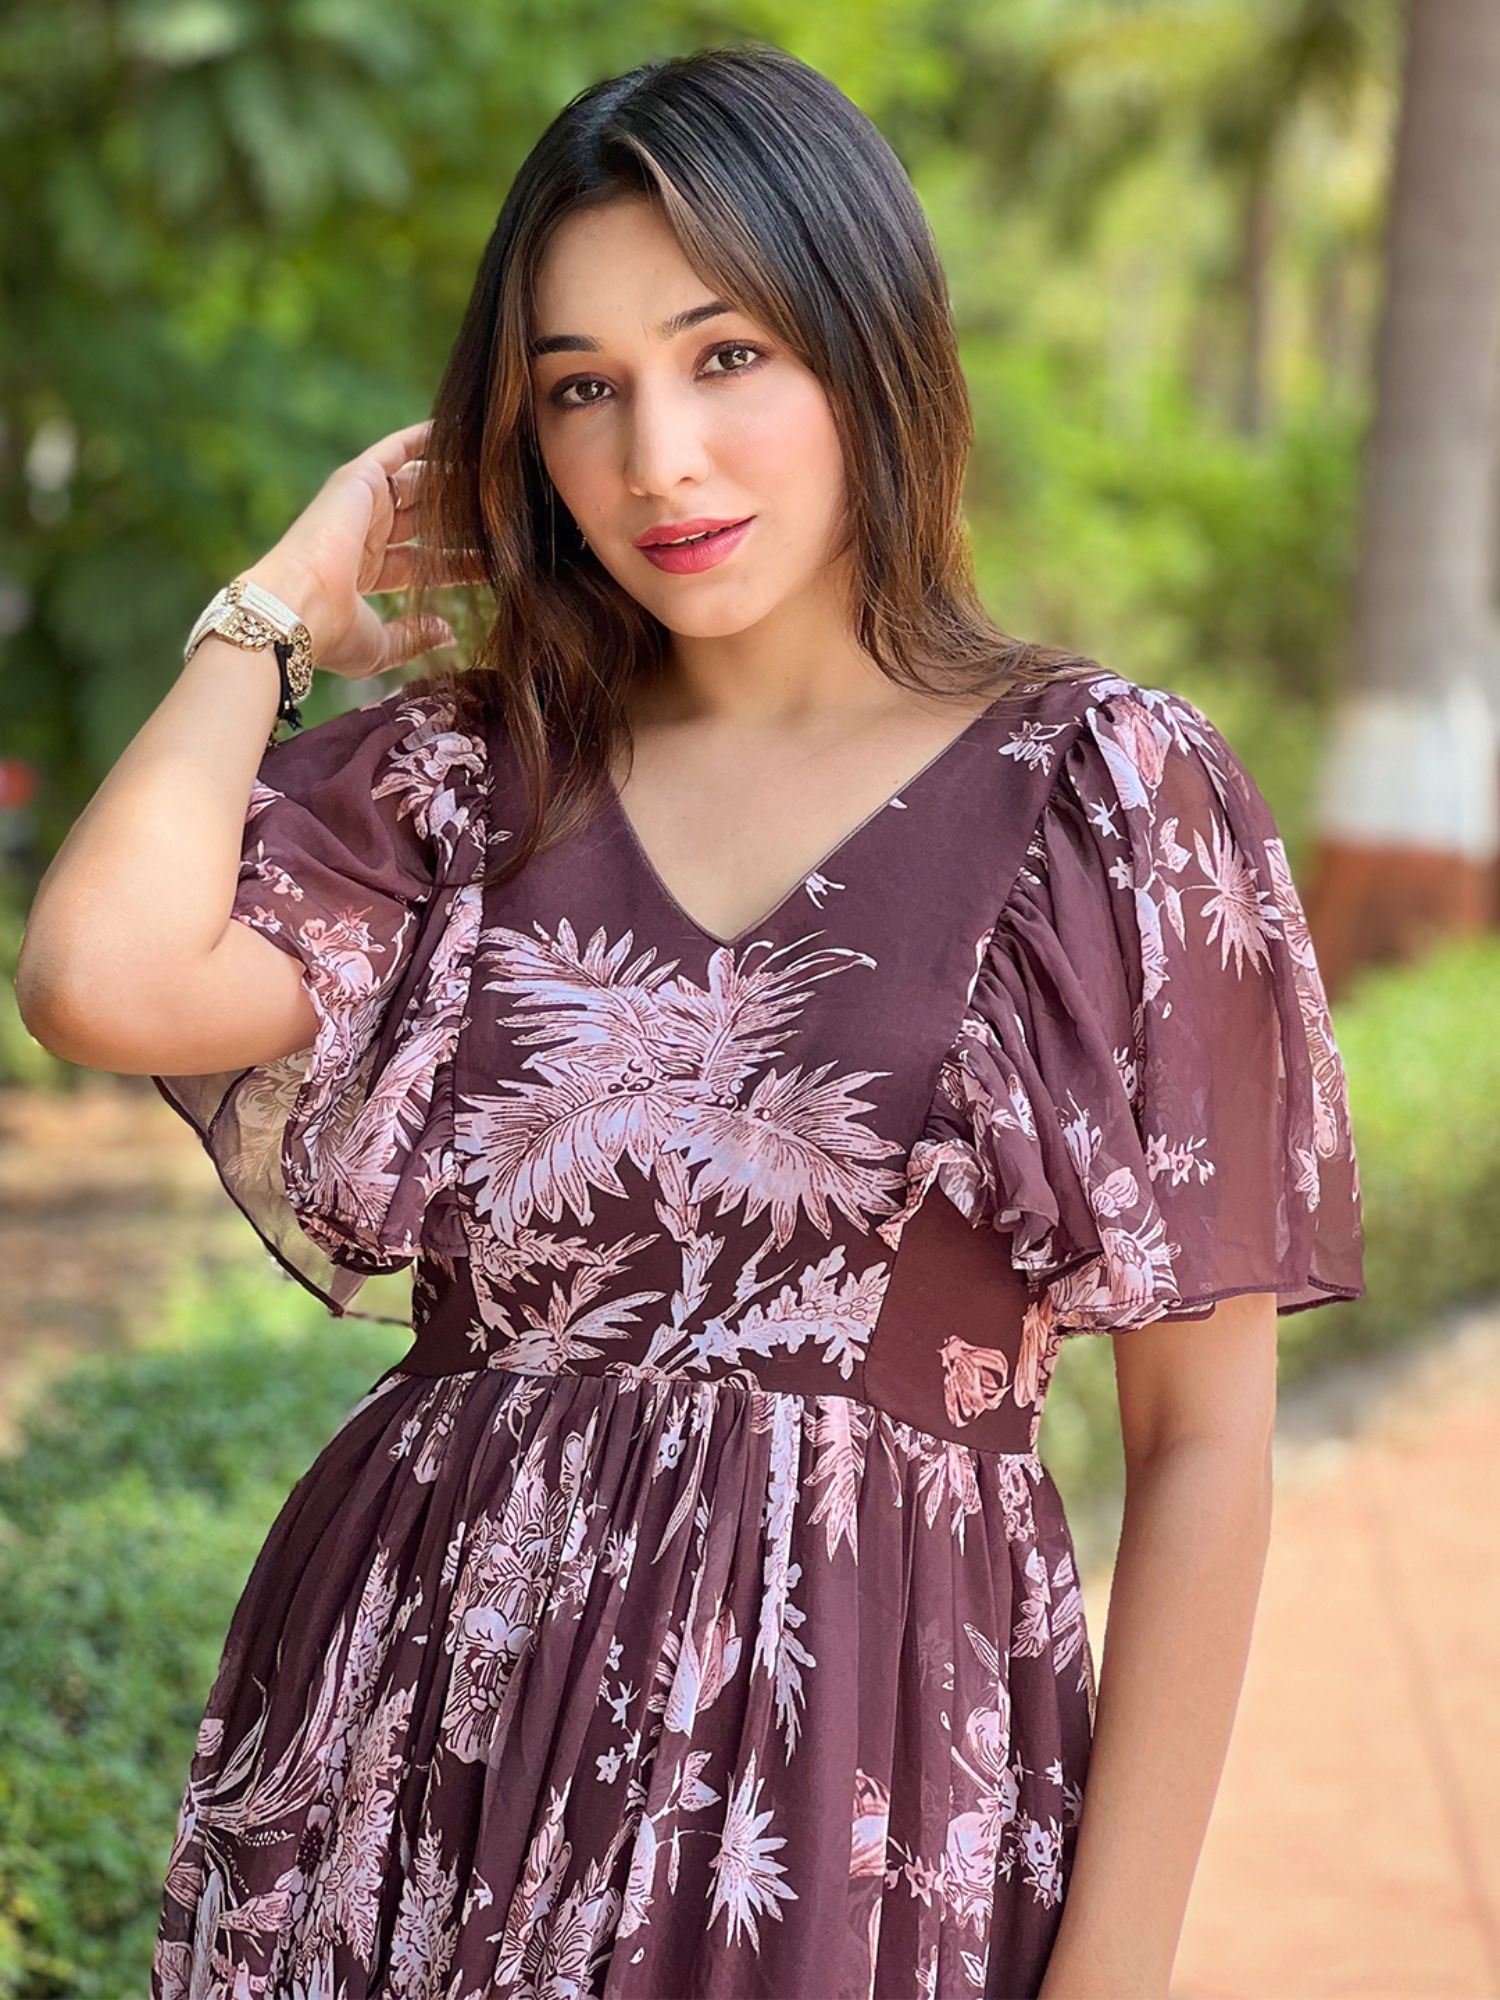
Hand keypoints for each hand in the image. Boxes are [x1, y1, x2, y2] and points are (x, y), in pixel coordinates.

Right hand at [238, 417, 474, 682]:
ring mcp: (360, 506)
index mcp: (364, 574)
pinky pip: (397, 450)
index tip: (497, 559)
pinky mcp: (358, 479)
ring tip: (493, 467)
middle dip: (461, 515)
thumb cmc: (331, 634)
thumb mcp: (381, 646)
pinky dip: (425, 439)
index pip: (426, 563)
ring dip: (452, 476)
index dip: (461, 563)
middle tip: (503, 507)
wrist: (297, 609)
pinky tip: (458, 431)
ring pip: (417, 483)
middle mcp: (363, 536)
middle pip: (425, 520)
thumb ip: (414, 636)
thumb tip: (447, 632)